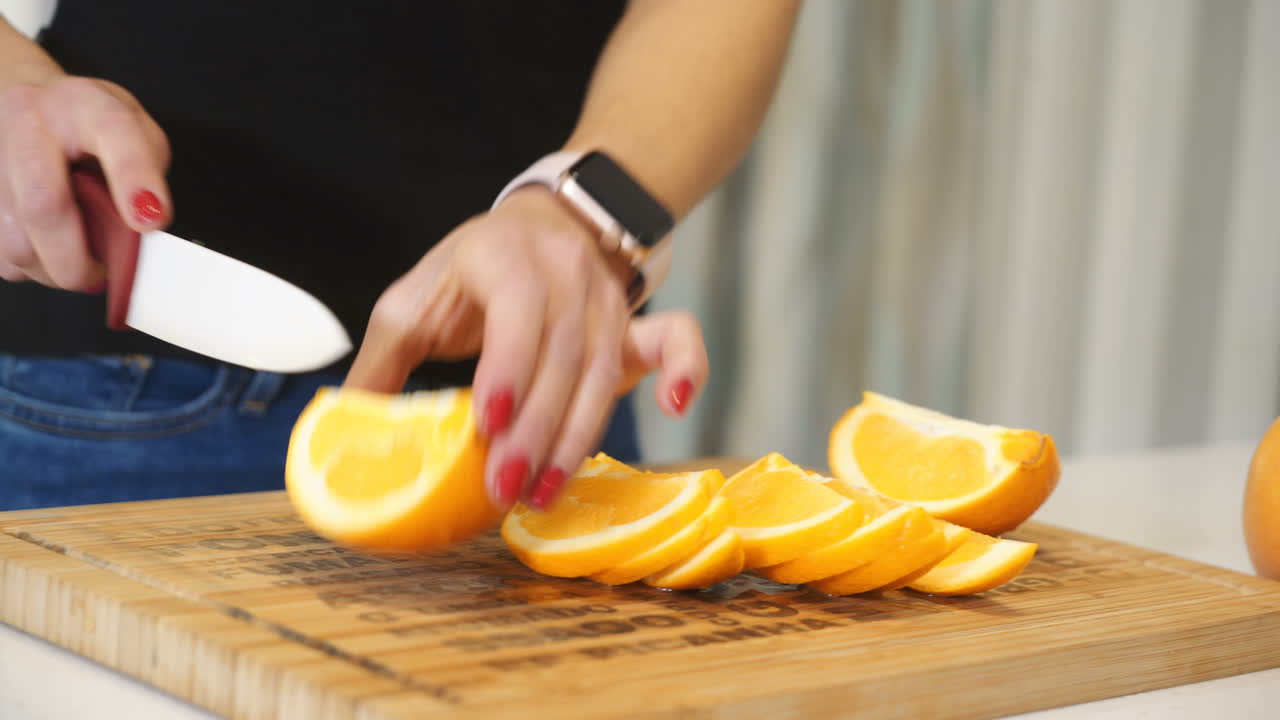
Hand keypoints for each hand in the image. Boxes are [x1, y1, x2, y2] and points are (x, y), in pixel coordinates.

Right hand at [0, 75, 170, 287]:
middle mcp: (28, 121)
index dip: (133, 180)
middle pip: (42, 204)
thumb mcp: (136, 132)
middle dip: (76, 259)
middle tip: (100, 273)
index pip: (111, 132)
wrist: (29, 105)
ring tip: (75, 261)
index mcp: (84, 104)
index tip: (149, 220)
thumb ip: (147, 174)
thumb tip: (144, 226)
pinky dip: (27, 265)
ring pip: (13, 241)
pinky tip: (43, 248)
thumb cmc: (87, 126)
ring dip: (51, 270)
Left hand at [345, 186, 707, 510]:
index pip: (515, 313)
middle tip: (504, 489)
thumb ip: (382, 359)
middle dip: (535, 430)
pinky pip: (679, 339)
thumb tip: (346, 427)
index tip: (488, 424)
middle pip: (562, 356)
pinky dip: (687, 371)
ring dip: (578, 437)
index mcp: (504, 256)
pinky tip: (674, 409)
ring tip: (544, 492)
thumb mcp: (413, 300)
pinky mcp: (636, 320)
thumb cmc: (470, 269)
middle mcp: (566, 271)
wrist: (542, 226)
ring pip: (604, 370)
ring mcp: (608, 296)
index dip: (506, 369)